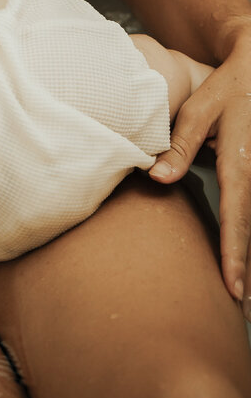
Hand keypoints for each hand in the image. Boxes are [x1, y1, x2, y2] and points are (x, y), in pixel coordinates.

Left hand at [149, 31, 250, 313]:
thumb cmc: (226, 88)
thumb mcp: (199, 110)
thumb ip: (180, 146)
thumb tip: (156, 178)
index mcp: (241, 162)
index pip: (237, 218)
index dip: (235, 255)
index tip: (234, 289)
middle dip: (247, 269)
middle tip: (241, 309)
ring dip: (250, 253)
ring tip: (243, 294)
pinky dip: (248, 232)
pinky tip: (242, 258)